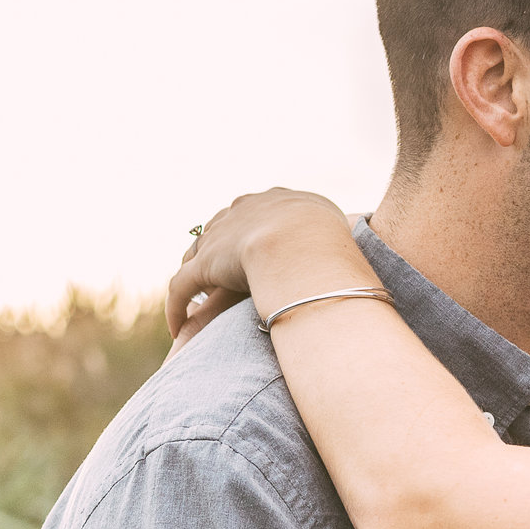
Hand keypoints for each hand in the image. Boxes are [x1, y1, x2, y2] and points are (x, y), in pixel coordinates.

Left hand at [165, 187, 356, 349]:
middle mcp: (243, 210)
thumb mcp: (343, 233)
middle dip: (218, 250)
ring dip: (196, 277)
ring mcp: (221, 236)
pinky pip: (182, 287)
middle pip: (221, 229)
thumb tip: (352, 263)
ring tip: (199, 301)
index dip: (253, 234)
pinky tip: (177, 327)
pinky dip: (176, 307)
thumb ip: (338, 244)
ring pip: (198, 256)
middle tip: (222, 277)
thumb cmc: (334, 245)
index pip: (255, 213)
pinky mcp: (205, 264)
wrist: (302, 246)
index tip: (256, 254)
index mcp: (276, 201)